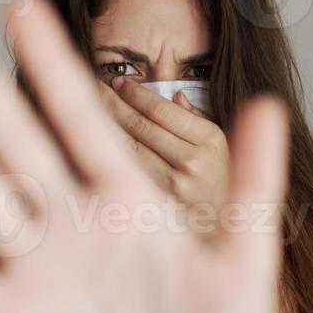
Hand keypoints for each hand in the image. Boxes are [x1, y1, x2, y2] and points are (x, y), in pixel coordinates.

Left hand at [98, 82, 229, 221]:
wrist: (225, 232)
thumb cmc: (223, 187)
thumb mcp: (223, 149)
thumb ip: (198, 119)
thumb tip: (174, 95)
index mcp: (210, 140)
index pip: (160, 109)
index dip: (134, 93)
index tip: (118, 81)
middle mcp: (192, 162)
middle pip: (139, 125)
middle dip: (112, 102)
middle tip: (95, 86)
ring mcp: (173, 186)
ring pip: (128, 148)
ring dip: (104, 125)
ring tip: (87, 107)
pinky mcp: (157, 205)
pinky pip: (127, 173)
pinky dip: (107, 155)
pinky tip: (93, 142)